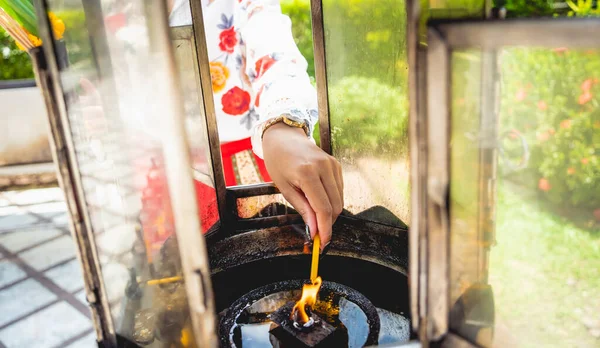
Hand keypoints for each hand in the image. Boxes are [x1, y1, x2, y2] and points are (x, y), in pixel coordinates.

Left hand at [262, 123, 342, 248]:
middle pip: (335, 206)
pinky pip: (339, 190)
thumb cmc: (279, 162)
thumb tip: (314, 230)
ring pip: (340, 199)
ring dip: (330, 213)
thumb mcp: (285, 188)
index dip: (325, 229)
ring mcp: (333, 164)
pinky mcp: (336, 164)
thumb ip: (302, 209)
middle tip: (317, 234)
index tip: (322, 243)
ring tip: (315, 216)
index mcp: (307, 173)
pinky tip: (319, 201)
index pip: (323, 208)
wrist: (284, 137)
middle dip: (328, 223)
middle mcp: (324, 167)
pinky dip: (332, 201)